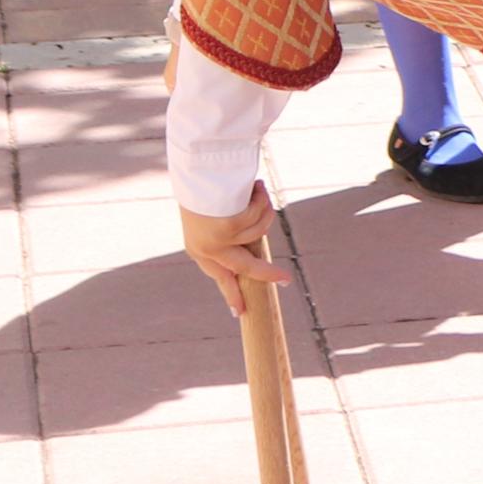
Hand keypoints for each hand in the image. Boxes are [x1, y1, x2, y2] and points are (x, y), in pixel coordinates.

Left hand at [180, 182, 286, 314]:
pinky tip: (254, 185)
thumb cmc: (203, 187)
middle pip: (247, 268)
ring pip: (259, 232)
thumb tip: (255, 253)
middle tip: (286, 281)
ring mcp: (219, 240)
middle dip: (269, 274)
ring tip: (254, 189)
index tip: (239, 312)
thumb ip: (226, 235)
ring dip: (262, 209)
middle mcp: (207, 249)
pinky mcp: (230, 228)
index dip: (231, 293)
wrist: (196, 171)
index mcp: (198, 249)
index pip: (218, 276)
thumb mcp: (209, 218)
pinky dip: (261, 198)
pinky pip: (260, 216)